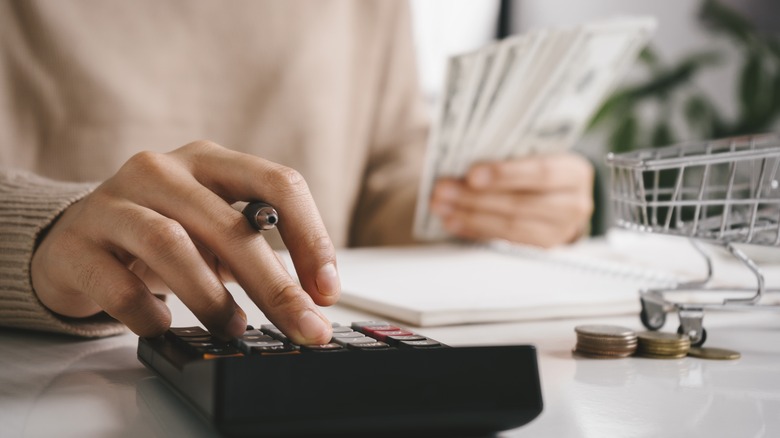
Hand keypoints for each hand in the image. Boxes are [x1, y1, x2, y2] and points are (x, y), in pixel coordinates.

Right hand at [31, 141, 338, 342]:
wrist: (73, 239)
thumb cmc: (159, 235)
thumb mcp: (213, 231)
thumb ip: (257, 253)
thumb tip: (310, 303)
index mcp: (210, 162)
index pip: (278, 184)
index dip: (311, 238)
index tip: (327, 290)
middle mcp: (163, 171)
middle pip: (229, 225)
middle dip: (275, 285)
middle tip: (303, 327)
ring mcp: (114, 203)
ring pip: (172, 245)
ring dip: (212, 298)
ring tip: (233, 328)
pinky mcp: (77, 244)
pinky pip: (119, 285)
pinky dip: (149, 313)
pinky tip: (163, 326)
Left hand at [430, 152, 593, 246]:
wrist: (561, 197)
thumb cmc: (538, 168)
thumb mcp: (535, 153)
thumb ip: (510, 152)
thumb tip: (463, 151)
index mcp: (573, 172)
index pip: (540, 173)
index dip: (505, 174)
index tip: (471, 174)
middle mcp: (573, 204)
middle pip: (520, 203)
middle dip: (475, 198)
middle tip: (442, 190)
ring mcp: (559, 231)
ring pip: (509, 226)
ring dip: (469, 216)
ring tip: (441, 207)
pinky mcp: (541, 248)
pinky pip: (504, 241)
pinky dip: (475, 230)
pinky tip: (453, 222)